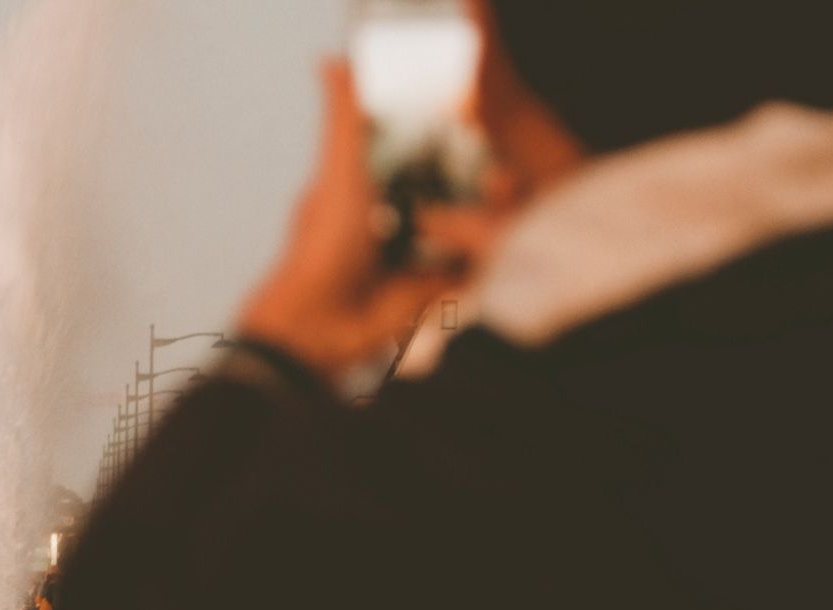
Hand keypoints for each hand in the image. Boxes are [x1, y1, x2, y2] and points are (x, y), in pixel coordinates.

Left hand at [238, 61, 496, 384]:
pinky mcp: (431, 290)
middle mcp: (392, 218)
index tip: (483, 127)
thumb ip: (343, 121)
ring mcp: (413, 254)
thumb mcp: (338, 173)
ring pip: (464, 225)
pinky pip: (469, 267)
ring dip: (490, 213)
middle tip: (506, 176)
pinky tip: (507, 237)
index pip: (421, 153)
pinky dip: (487, 254)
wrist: (322, 325)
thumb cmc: (323, 246)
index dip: (454, 141)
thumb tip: (331, 61)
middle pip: (450, 189)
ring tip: (510, 201)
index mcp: (367, 186)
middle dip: (481, 180)